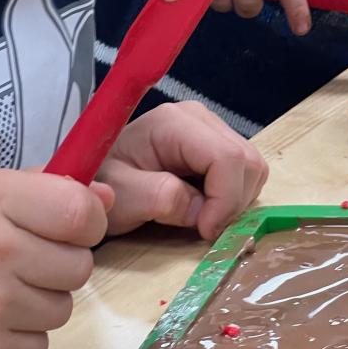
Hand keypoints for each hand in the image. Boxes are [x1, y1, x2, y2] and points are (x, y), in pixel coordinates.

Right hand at [0, 169, 109, 348]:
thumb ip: (47, 188)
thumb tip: (107, 197)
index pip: (80, 213)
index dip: (87, 222)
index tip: (70, 227)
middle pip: (79, 266)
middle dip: (60, 265)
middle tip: (22, 262)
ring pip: (62, 308)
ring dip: (40, 302)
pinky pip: (38, 345)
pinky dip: (19, 338)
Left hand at [97, 103, 268, 240]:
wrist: (95, 177)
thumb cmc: (102, 184)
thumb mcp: (120, 197)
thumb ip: (158, 199)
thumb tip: (202, 211)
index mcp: (174, 123)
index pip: (226, 157)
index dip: (225, 199)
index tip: (204, 230)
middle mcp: (200, 118)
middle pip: (247, 160)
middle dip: (232, 202)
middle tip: (202, 227)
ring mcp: (210, 128)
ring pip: (252, 166)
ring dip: (235, 200)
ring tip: (201, 216)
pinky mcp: (215, 143)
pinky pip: (244, 171)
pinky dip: (233, 195)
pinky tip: (204, 205)